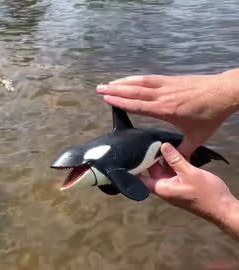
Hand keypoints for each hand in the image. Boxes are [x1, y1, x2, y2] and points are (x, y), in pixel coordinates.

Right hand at [96, 69, 238, 156]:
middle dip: (115, 90)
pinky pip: (149, 78)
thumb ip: (182, 150)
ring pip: (140, 83)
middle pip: (134, 91)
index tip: (106, 98)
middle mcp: (163, 96)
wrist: (224, 92)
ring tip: (108, 83)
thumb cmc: (210, 115)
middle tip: (99, 89)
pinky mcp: (170, 80)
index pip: (138, 105)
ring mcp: (166, 86)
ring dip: (122, 82)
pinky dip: (135, 78)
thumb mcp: (197, 137)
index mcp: (166, 110)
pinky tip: (127, 79)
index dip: (121, 101)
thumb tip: (170, 163)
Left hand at [140, 143, 235, 224]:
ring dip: (165, 159)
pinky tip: (176, 150)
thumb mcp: (189, 173)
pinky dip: (174, 163)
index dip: (134, 167)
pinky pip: (174, 172)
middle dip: (151, 158)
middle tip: (150, 140)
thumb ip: (175, 159)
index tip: (130, 154)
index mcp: (161, 188)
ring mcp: (174, 186)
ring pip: (165, 170)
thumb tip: (163, 145)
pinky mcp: (183, 184)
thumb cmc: (205, 193)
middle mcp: (165, 188)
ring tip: (161, 141)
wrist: (223, 207)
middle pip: (153, 171)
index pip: (140, 178)